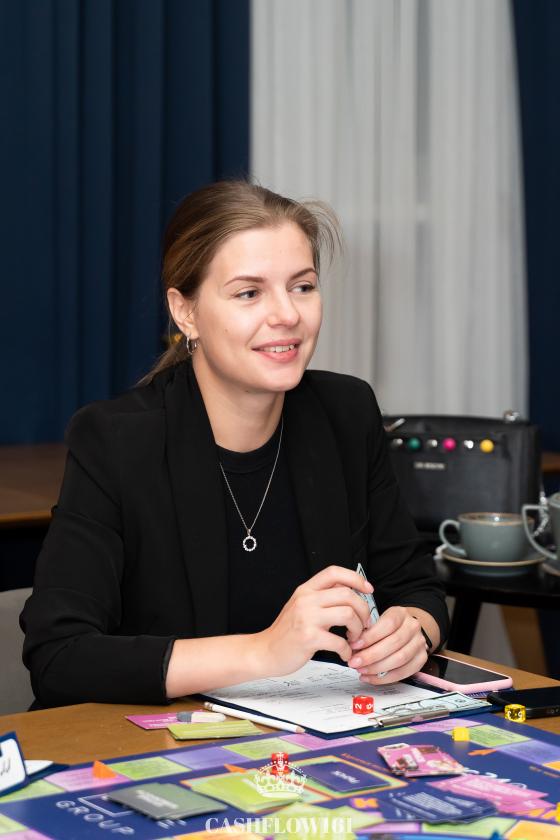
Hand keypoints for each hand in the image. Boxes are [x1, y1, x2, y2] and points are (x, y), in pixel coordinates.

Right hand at [255, 565, 372, 676]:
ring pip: (348, 615)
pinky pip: (339, 641)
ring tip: (354, 638)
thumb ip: (321, 597)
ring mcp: (307, 618)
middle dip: (363, 611)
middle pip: (347, 595)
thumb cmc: (286, 631)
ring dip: (358, 629)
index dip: (356, 578)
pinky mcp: (308, 638)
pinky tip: (344, 653)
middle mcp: (306, 600)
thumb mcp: (301, 605)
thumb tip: (349, 591)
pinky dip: (347, 650)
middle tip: (364, 624)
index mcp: (306, 589)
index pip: (334, 572)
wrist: (265, 651)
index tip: (368, 590)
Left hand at [347, 607, 427, 683]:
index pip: (388, 624)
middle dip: (371, 656)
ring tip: (361, 670)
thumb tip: (351, 644)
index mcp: (401, 614)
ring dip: (377, 668)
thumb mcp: (377, 620)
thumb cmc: (387, 626)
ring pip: (400, 659)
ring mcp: (419, 644)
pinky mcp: (421, 660)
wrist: (406, 630)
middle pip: (394, 643)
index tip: (354, 645)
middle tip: (354, 662)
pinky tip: (370, 678)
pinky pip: (404, 673)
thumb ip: (366, 630)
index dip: (370, 637)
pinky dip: (385, 678)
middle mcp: (413, 627)